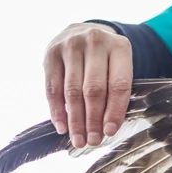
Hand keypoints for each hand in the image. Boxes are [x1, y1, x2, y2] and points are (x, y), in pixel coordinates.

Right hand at [43, 22, 132, 147]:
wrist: (84, 31)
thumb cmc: (108, 58)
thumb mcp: (120, 65)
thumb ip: (117, 90)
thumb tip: (109, 128)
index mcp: (120, 47)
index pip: (118, 85)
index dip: (114, 111)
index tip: (110, 132)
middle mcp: (95, 43)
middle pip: (93, 89)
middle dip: (93, 119)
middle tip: (93, 141)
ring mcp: (70, 46)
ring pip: (72, 91)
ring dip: (75, 119)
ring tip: (78, 139)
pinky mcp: (51, 53)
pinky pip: (52, 88)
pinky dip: (57, 110)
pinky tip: (62, 127)